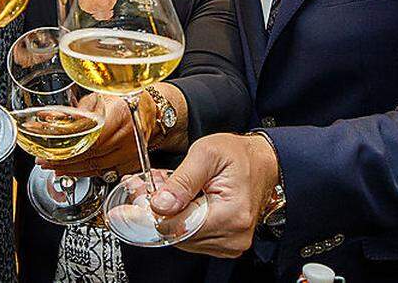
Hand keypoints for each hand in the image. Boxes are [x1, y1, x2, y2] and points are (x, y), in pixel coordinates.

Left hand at [39, 93, 156, 177]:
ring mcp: (134, 151)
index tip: (50, 151)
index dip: (69, 148)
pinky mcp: (134, 162)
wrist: (151, 109)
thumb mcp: (101, 96)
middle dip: (64, 160)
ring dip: (72, 169)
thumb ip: (78, 111)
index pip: (92, 139)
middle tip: (44, 160)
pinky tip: (72, 171)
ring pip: (97, 167)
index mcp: (121, 113)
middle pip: (92, 155)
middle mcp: (130, 135)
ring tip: (53, 167)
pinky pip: (106, 172)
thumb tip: (48, 117)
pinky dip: (87, 173)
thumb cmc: (124, 99)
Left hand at [149, 132, 278, 257]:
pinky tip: (178, 201)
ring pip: (182, 237)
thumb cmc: (239, 155)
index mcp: (231, 215)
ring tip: (165, 189)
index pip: (179, 227)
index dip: (152, 213)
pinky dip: (180, 220)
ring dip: (167, 215)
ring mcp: (231, 243)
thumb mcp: (206, 154)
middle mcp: (233, 236)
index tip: (132, 203)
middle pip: (178, 234)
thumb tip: (160, 205)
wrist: (264, 162)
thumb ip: (182, 180)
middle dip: (158, 211)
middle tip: (146, 187)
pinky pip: (192, 237)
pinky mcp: (225, 244)